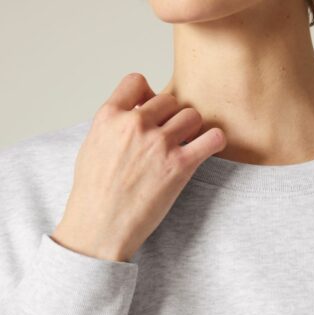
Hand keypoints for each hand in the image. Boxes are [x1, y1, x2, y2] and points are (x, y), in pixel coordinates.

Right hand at [51, 72, 226, 261]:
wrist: (100, 227)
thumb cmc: (93, 194)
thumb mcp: (91, 147)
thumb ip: (113, 125)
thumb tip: (134, 114)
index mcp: (109, 116)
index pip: (136, 81)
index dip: (148, 94)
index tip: (151, 109)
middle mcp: (135, 125)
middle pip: (170, 100)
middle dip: (171, 116)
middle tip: (169, 136)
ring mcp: (159, 144)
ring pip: (192, 115)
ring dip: (192, 128)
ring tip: (187, 144)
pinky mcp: (180, 165)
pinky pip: (212, 138)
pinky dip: (215, 140)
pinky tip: (209, 147)